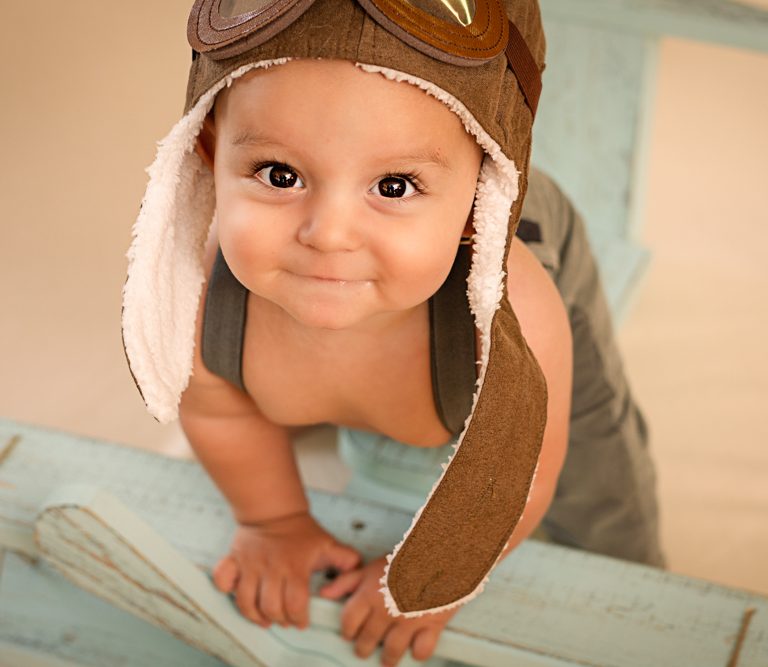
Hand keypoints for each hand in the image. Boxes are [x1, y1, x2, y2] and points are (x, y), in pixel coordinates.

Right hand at [213, 512, 359, 628]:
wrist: (275, 510)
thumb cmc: (303, 532)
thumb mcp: (327, 544)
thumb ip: (345, 559)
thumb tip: (358, 572)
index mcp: (294, 567)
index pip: (295, 604)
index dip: (299, 618)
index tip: (302, 622)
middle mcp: (271, 568)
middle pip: (271, 606)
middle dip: (279, 619)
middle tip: (285, 621)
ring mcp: (250, 564)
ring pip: (246, 600)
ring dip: (255, 615)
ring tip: (265, 619)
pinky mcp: (234, 559)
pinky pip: (223, 578)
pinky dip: (226, 590)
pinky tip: (236, 595)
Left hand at [318, 555, 457, 665]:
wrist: (442, 552)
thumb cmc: (406, 557)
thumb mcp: (372, 565)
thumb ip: (346, 581)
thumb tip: (324, 593)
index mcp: (369, 594)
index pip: (348, 623)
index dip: (347, 630)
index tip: (350, 632)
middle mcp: (386, 610)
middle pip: (366, 642)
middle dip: (363, 648)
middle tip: (365, 648)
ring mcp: (409, 620)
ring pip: (391, 652)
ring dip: (387, 659)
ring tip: (386, 660)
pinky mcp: (431, 625)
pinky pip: (421, 651)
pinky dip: (417, 653)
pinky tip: (414, 648)